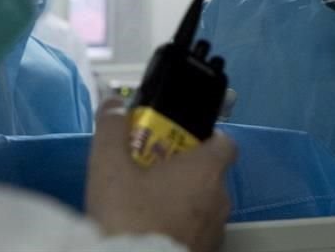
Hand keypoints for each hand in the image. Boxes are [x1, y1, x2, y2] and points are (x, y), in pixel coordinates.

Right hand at [86, 99, 236, 251]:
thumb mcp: (109, 169)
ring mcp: (217, 229)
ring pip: (205, 206)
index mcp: (206, 170)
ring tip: (150, 206)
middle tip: (153, 174)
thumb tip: (113, 102)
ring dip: (185, 202)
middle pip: (211, 175)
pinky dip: (183, 228)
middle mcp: (221, 197)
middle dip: (186, 172)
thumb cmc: (129, 216)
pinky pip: (199, 232)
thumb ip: (112, 130)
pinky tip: (156, 231)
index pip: (225, 143)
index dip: (205, 139)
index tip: (180, 141)